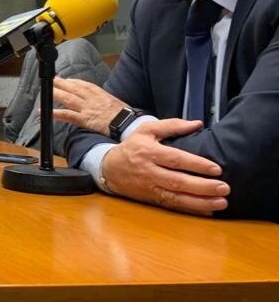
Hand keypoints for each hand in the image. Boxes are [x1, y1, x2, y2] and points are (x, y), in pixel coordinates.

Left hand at [52, 77, 127, 134]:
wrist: (127, 123)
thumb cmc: (124, 115)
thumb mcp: (115, 103)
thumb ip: (106, 100)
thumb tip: (104, 102)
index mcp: (99, 93)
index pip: (84, 84)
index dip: (74, 82)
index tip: (67, 80)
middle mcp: (90, 98)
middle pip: (73, 88)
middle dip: (61, 83)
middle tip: (52, 80)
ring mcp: (86, 108)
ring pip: (67, 98)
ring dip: (56, 94)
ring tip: (46, 91)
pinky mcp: (84, 119)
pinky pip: (67, 115)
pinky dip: (55, 113)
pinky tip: (45, 113)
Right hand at [102, 118, 229, 214]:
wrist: (110, 168)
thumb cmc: (133, 146)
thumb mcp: (147, 130)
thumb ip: (172, 125)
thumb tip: (197, 123)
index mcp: (149, 152)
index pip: (175, 159)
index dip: (196, 164)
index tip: (216, 168)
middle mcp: (150, 171)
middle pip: (178, 181)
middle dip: (203, 186)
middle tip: (224, 188)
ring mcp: (151, 187)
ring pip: (177, 198)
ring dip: (201, 202)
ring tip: (221, 202)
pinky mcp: (152, 199)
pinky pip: (173, 207)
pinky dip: (191, 210)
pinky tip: (208, 211)